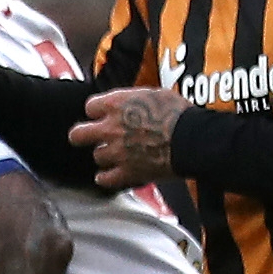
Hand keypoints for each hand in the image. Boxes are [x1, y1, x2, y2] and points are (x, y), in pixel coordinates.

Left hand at [67, 86, 184, 188]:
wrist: (194, 139)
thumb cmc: (180, 114)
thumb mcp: (155, 94)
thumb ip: (133, 99)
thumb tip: (128, 102)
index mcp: (117, 104)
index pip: (90, 106)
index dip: (97, 111)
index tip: (102, 114)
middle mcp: (111, 128)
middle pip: (78, 134)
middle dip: (82, 136)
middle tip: (87, 137)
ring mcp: (117, 152)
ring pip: (97, 155)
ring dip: (105, 155)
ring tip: (115, 155)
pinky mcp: (127, 172)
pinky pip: (105, 179)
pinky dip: (106, 178)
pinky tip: (109, 176)